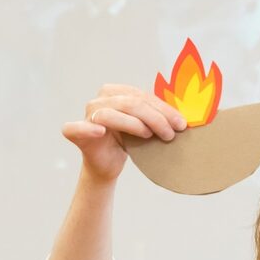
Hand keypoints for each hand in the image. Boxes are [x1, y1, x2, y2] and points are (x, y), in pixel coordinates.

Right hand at [60, 84, 186, 181]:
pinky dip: (88, 128)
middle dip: (155, 117)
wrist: (108, 166)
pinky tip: (100, 132)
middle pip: (130, 103)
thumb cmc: (127, 143)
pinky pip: (77, 128)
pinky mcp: (76, 132)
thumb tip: (184, 118)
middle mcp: (100, 100)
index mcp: (115, 92)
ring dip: (133, 124)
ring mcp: (87, 115)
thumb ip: (158, 116)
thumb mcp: (146, 127)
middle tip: (171, 133)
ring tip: (149, 135)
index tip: (182, 124)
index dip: (163, 108)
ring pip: (111, 114)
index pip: (141, 96)